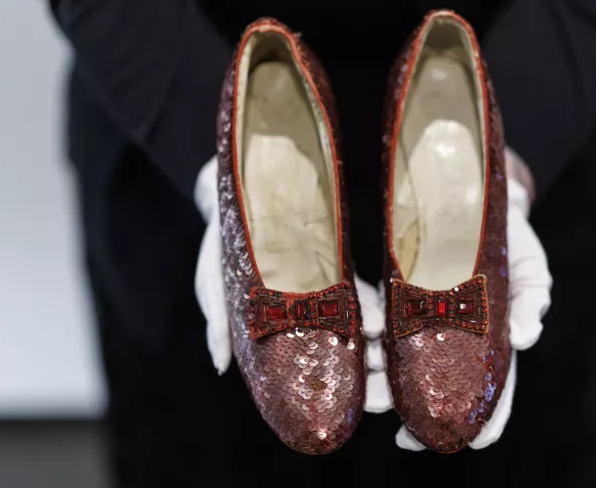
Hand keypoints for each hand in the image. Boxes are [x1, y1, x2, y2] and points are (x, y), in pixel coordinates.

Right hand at [193, 159, 383, 374]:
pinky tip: (376, 322)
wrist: (244, 190)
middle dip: (367, 374)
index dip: (338, 389)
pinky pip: (361, 290)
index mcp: (285, 328)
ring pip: (359, 325)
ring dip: (375, 346)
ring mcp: (329, 289)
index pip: (316, 366)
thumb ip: (218, 323)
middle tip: (380, 395)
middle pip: (347, 352)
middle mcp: (313, 313)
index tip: (356, 405)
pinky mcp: (340, 262)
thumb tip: (220, 365)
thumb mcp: (213, 282)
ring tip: (382, 364)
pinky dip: (369, 308)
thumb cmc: (224, 245)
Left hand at [363, 161, 552, 449]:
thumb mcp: (530, 273)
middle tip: (393, 422)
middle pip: (428, 383)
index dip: (481, 422)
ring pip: (394, 358)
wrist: (476, 199)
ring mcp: (418, 316)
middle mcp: (446, 338)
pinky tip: (364, 331)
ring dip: (379, 377)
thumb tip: (526, 337)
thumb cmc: (511, 246)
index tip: (470, 443)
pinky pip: (376, 314)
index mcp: (484, 345)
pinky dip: (369, 325)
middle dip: (408, 406)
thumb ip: (532, 303)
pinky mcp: (395, 290)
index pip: (484, 393)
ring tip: (368, 391)